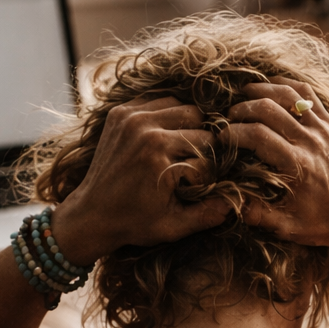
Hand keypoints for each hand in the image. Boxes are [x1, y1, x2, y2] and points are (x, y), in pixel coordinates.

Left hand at [49, 97, 228, 263]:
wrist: (90, 214)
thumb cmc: (134, 223)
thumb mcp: (174, 226)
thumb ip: (209, 214)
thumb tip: (237, 200)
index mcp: (159, 152)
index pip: (208, 146)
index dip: (212, 167)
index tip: (200, 184)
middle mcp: (145, 127)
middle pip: (199, 120)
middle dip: (204, 143)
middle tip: (196, 165)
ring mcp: (130, 116)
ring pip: (182, 106)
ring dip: (189, 126)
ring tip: (183, 151)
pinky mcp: (121, 112)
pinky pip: (160, 101)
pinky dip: (169, 116)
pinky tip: (168, 138)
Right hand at [225, 81, 328, 255]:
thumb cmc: (319, 223)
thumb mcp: (285, 226)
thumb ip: (255, 214)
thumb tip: (226, 198)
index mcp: (297, 165)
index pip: (257, 135)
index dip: (233, 133)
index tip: (221, 138)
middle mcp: (310, 142)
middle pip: (269, 108)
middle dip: (242, 109)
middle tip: (228, 118)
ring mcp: (323, 129)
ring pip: (288, 94)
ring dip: (262, 90)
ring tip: (244, 95)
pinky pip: (307, 93)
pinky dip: (286, 85)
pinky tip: (271, 88)